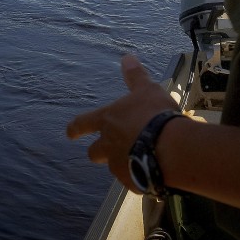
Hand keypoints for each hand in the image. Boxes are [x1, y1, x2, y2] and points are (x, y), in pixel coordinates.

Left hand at [66, 55, 177, 187]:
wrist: (169, 147)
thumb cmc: (155, 114)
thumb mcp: (147, 90)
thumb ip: (135, 76)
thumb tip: (127, 57)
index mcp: (108, 120)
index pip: (82, 123)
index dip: (75, 128)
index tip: (70, 133)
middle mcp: (107, 145)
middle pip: (93, 152)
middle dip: (98, 150)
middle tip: (109, 148)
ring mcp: (118, 165)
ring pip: (113, 165)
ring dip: (121, 161)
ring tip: (139, 158)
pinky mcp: (131, 182)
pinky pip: (131, 179)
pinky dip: (138, 174)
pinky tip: (152, 170)